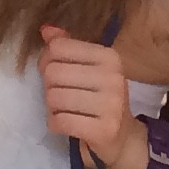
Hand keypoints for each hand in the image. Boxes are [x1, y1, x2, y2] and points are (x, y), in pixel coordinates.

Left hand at [40, 27, 144, 168]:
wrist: (123, 139)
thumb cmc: (100, 99)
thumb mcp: (89, 69)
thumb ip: (67, 47)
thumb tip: (45, 29)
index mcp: (110, 57)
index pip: (59, 47)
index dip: (46, 59)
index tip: (53, 71)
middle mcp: (113, 78)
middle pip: (53, 73)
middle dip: (48, 86)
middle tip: (59, 95)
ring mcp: (111, 105)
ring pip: (54, 97)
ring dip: (51, 107)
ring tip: (63, 110)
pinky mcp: (104, 130)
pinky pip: (60, 121)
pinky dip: (55, 123)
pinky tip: (64, 124)